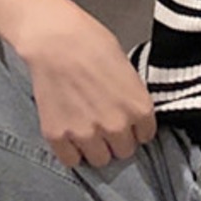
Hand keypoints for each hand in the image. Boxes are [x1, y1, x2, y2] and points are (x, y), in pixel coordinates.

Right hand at [17, 0, 156, 167]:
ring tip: (86, 128)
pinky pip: (71, 160)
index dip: (135, 127)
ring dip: (95, 147)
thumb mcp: (126, 68)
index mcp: (139, 108)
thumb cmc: (92, 42)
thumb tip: (129, 112)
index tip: (126, 120)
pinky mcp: (58, 136)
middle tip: (104, 122)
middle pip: (124, 152)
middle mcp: (116, 126)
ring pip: (100, 160)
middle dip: (116, 139)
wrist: (55, 39)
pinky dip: (71, 150)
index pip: (145, 136)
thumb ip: (131, 97)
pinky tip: (70, 132)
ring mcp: (86, 134)